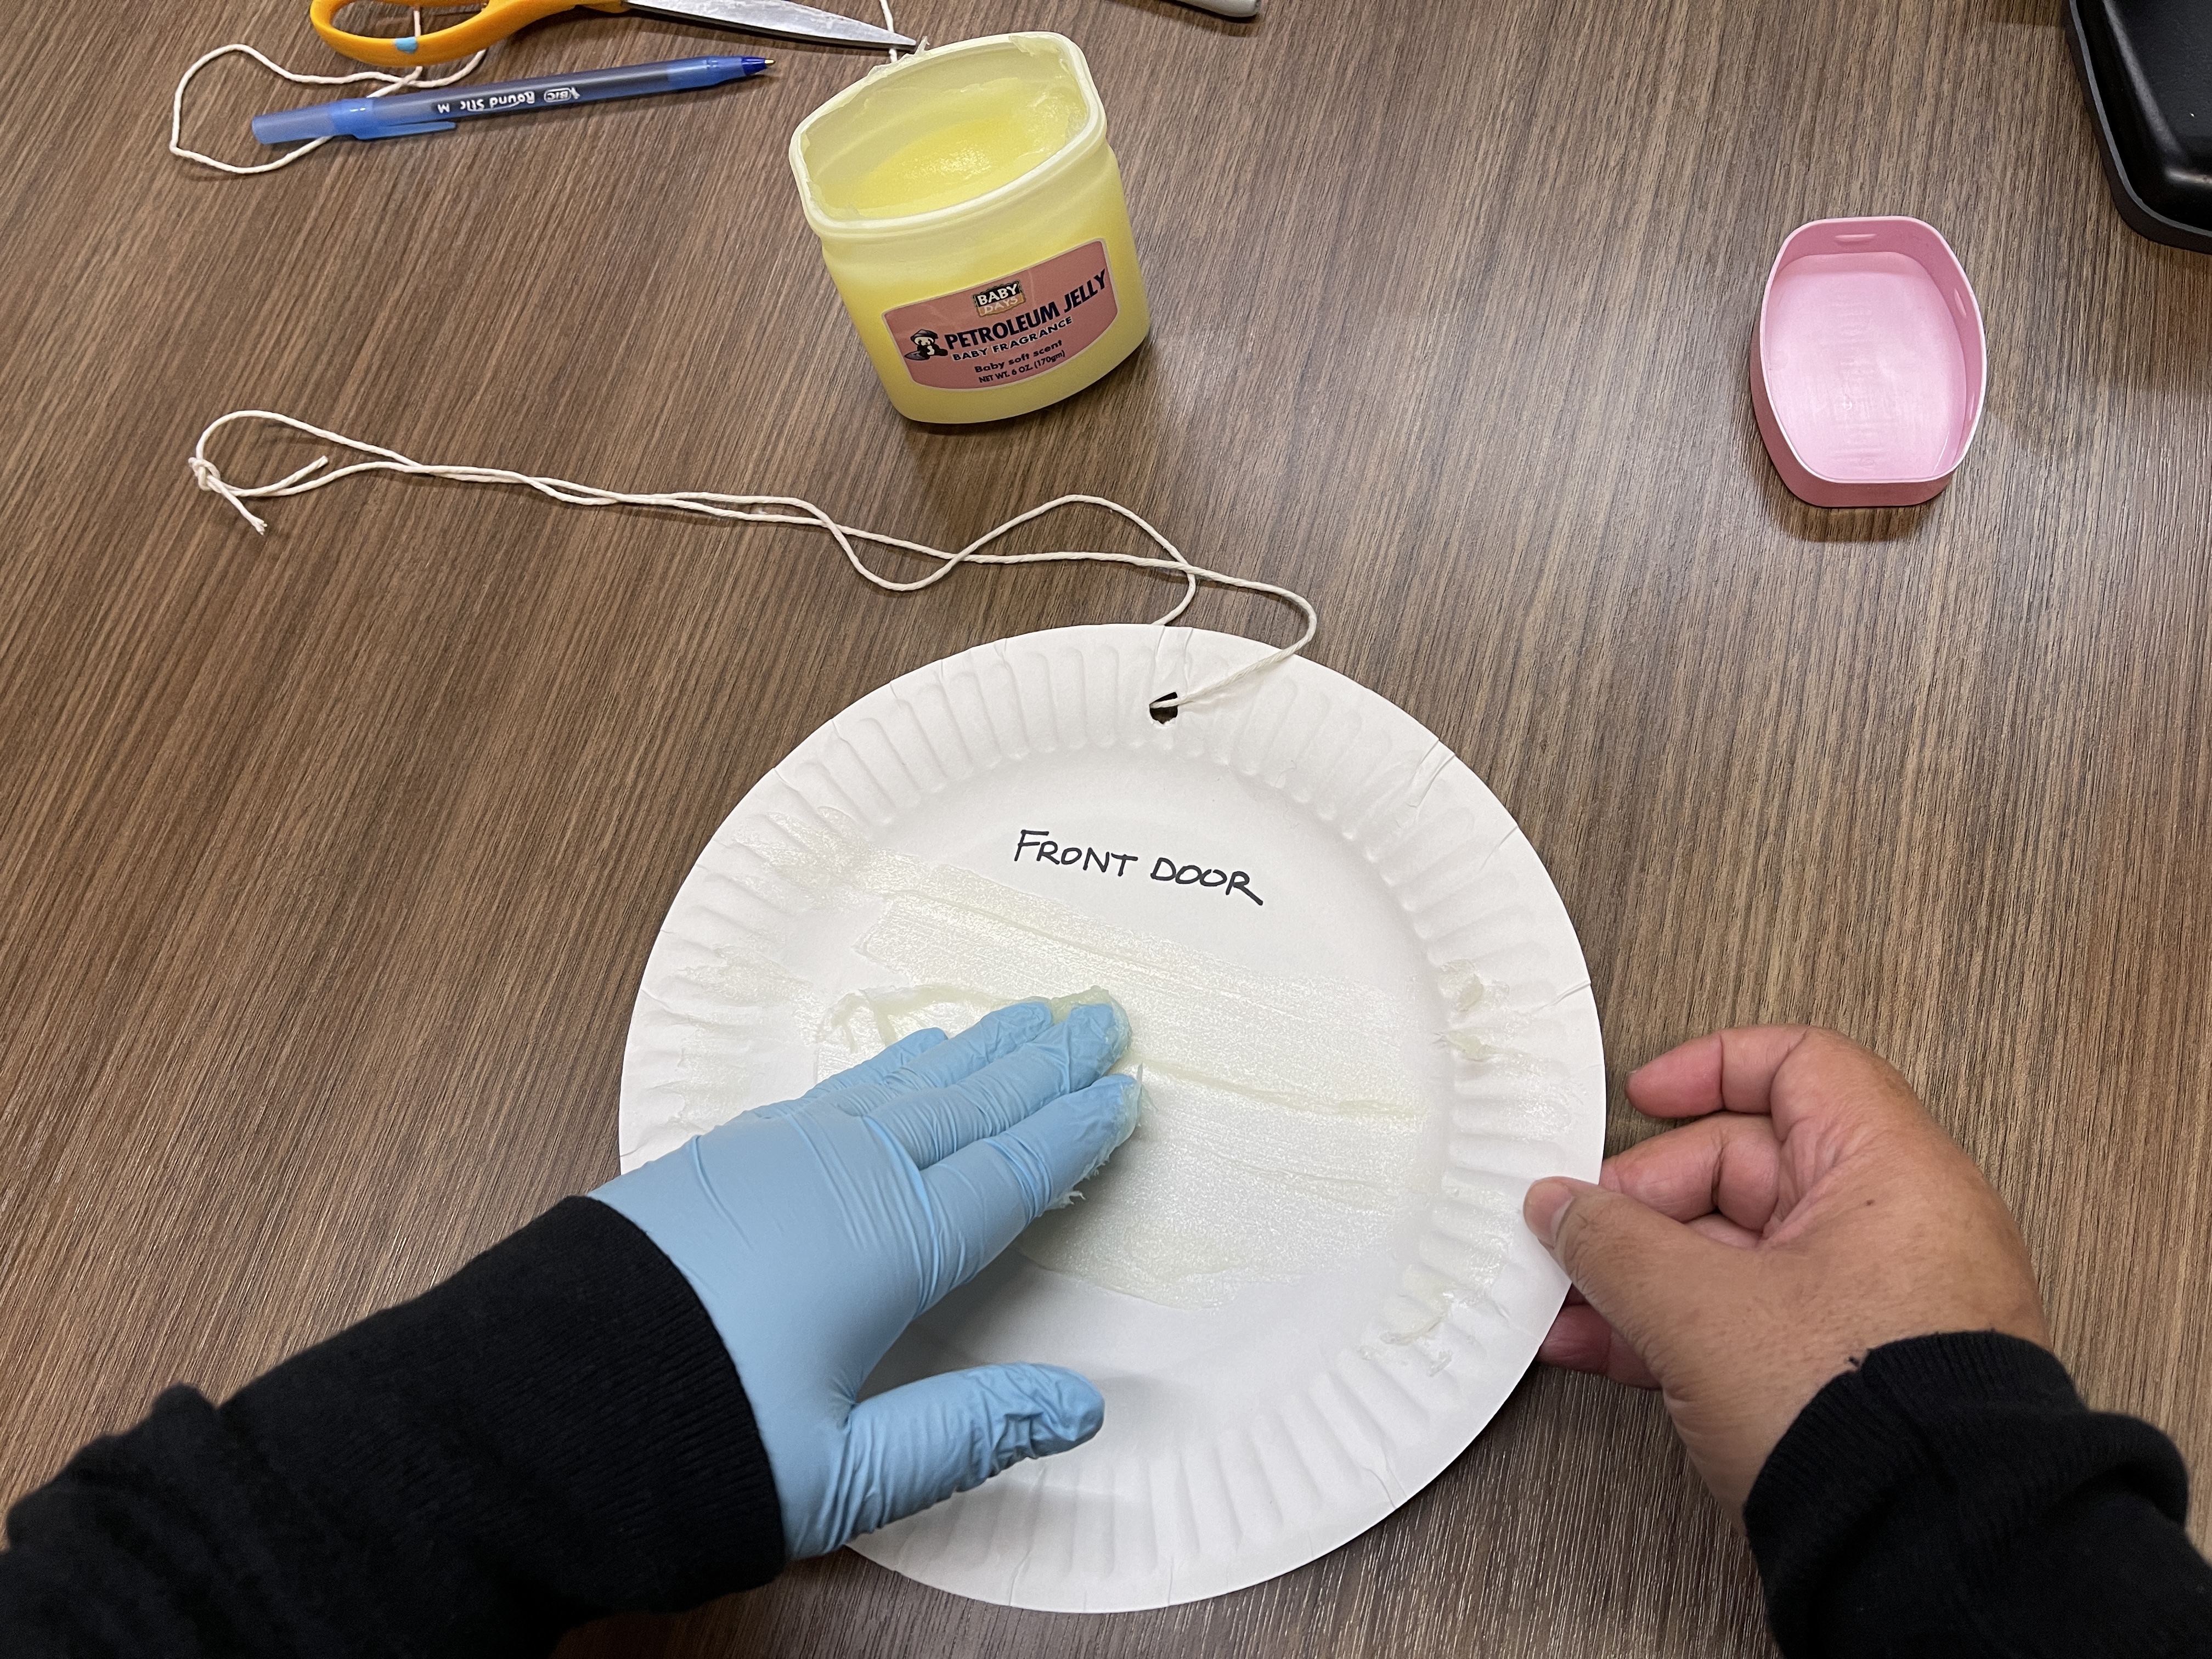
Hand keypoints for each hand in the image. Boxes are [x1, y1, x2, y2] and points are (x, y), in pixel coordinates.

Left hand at [593, 998, 1139, 1558]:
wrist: (514, 1420)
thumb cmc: (685, 1451)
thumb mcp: (844, 1477)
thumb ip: (966, 1433)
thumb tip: (1083, 1409)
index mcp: (885, 1245)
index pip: (1008, 1174)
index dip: (1073, 1134)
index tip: (1126, 1091)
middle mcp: (838, 1178)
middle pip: (966, 1105)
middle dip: (1041, 1061)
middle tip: (1101, 1014)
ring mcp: (773, 1156)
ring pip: (901, 1085)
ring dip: (972, 1051)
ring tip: (1023, 1017)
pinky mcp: (719, 1158)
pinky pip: (835, 1092)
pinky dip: (892, 1069)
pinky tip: (908, 1061)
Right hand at [1523, 1026, 2048, 1512]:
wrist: (1931, 1551)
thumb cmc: (1864, 1416)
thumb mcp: (1700, 1308)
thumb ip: (1613, 1243)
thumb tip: (1561, 1208)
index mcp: (1890, 1171)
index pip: (1798, 1068)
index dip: (1710, 1068)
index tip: (1642, 1098)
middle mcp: (1899, 1228)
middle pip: (1747, 1167)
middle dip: (1644, 1202)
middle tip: (1580, 1232)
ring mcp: (1881, 1304)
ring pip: (1740, 1254)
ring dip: (1646, 1275)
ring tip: (1573, 1304)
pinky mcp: (1858, 1374)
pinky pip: (1756, 1319)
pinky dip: (1683, 1327)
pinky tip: (1609, 1351)